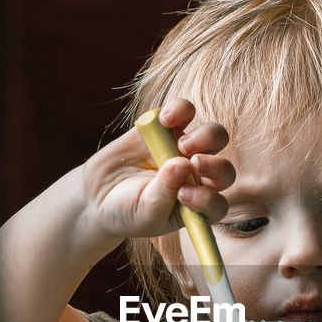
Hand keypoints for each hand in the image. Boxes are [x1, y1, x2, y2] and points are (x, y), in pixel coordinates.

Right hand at [79, 98, 235, 240]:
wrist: (98, 193)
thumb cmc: (125, 211)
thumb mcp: (143, 212)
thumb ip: (164, 193)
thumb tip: (183, 164)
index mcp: (196, 206)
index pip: (216, 204)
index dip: (207, 199)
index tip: (183, 195)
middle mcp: (197, 178)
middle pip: (223, 169)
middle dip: (215, 166)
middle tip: (194, 163)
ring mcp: (184, 150)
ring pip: (213, 136)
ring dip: (205, 137)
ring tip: (182, 144)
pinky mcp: (167, 127)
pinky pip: (185, 111)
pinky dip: (180, 109)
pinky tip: (166, 119)